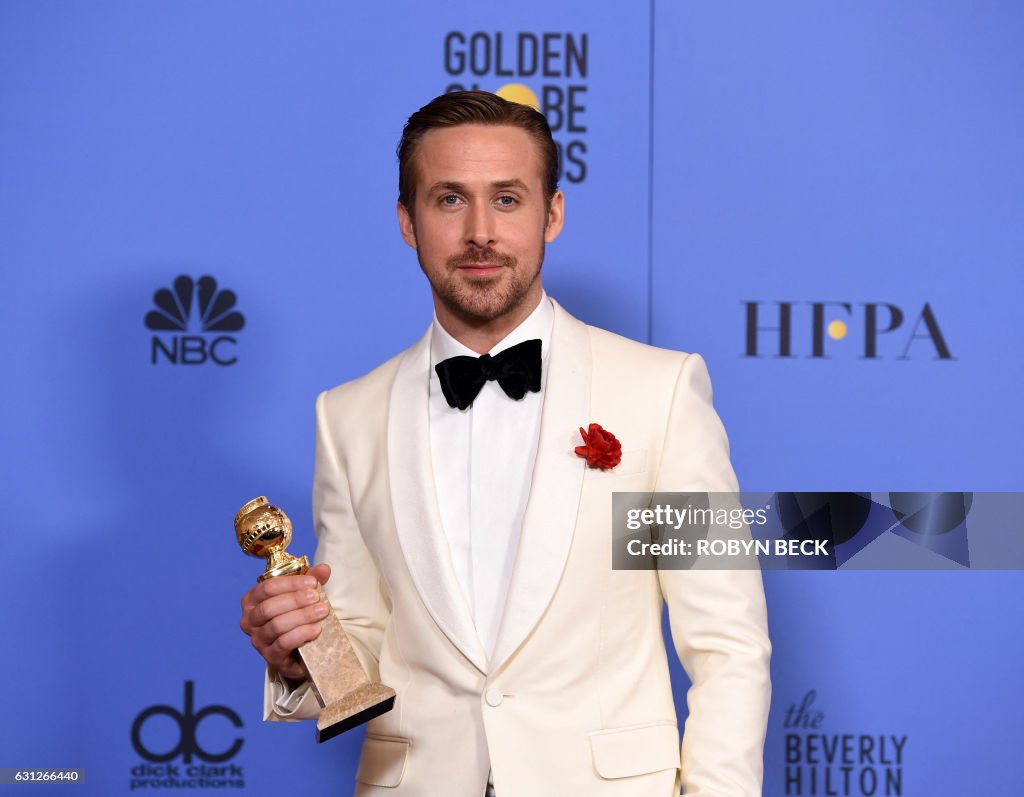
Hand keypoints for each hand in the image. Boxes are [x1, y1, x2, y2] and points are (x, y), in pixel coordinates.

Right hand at [239, 563, 331, 681]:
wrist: (300, 649)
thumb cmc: (296, 615)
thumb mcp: (303, 594)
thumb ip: (312, 579)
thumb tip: (324, 568)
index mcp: (252, 600)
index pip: (267, 587)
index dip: (291, 584)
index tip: (312, 582)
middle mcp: (249, 620)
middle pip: (269, 607)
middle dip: (296, 600)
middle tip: (316, 597)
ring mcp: (258, 640)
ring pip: (277, 625)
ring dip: (302, 616)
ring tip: (322, 611)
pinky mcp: (270, 656)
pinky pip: (283, 644)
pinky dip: (301, 634)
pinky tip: (316, 629)